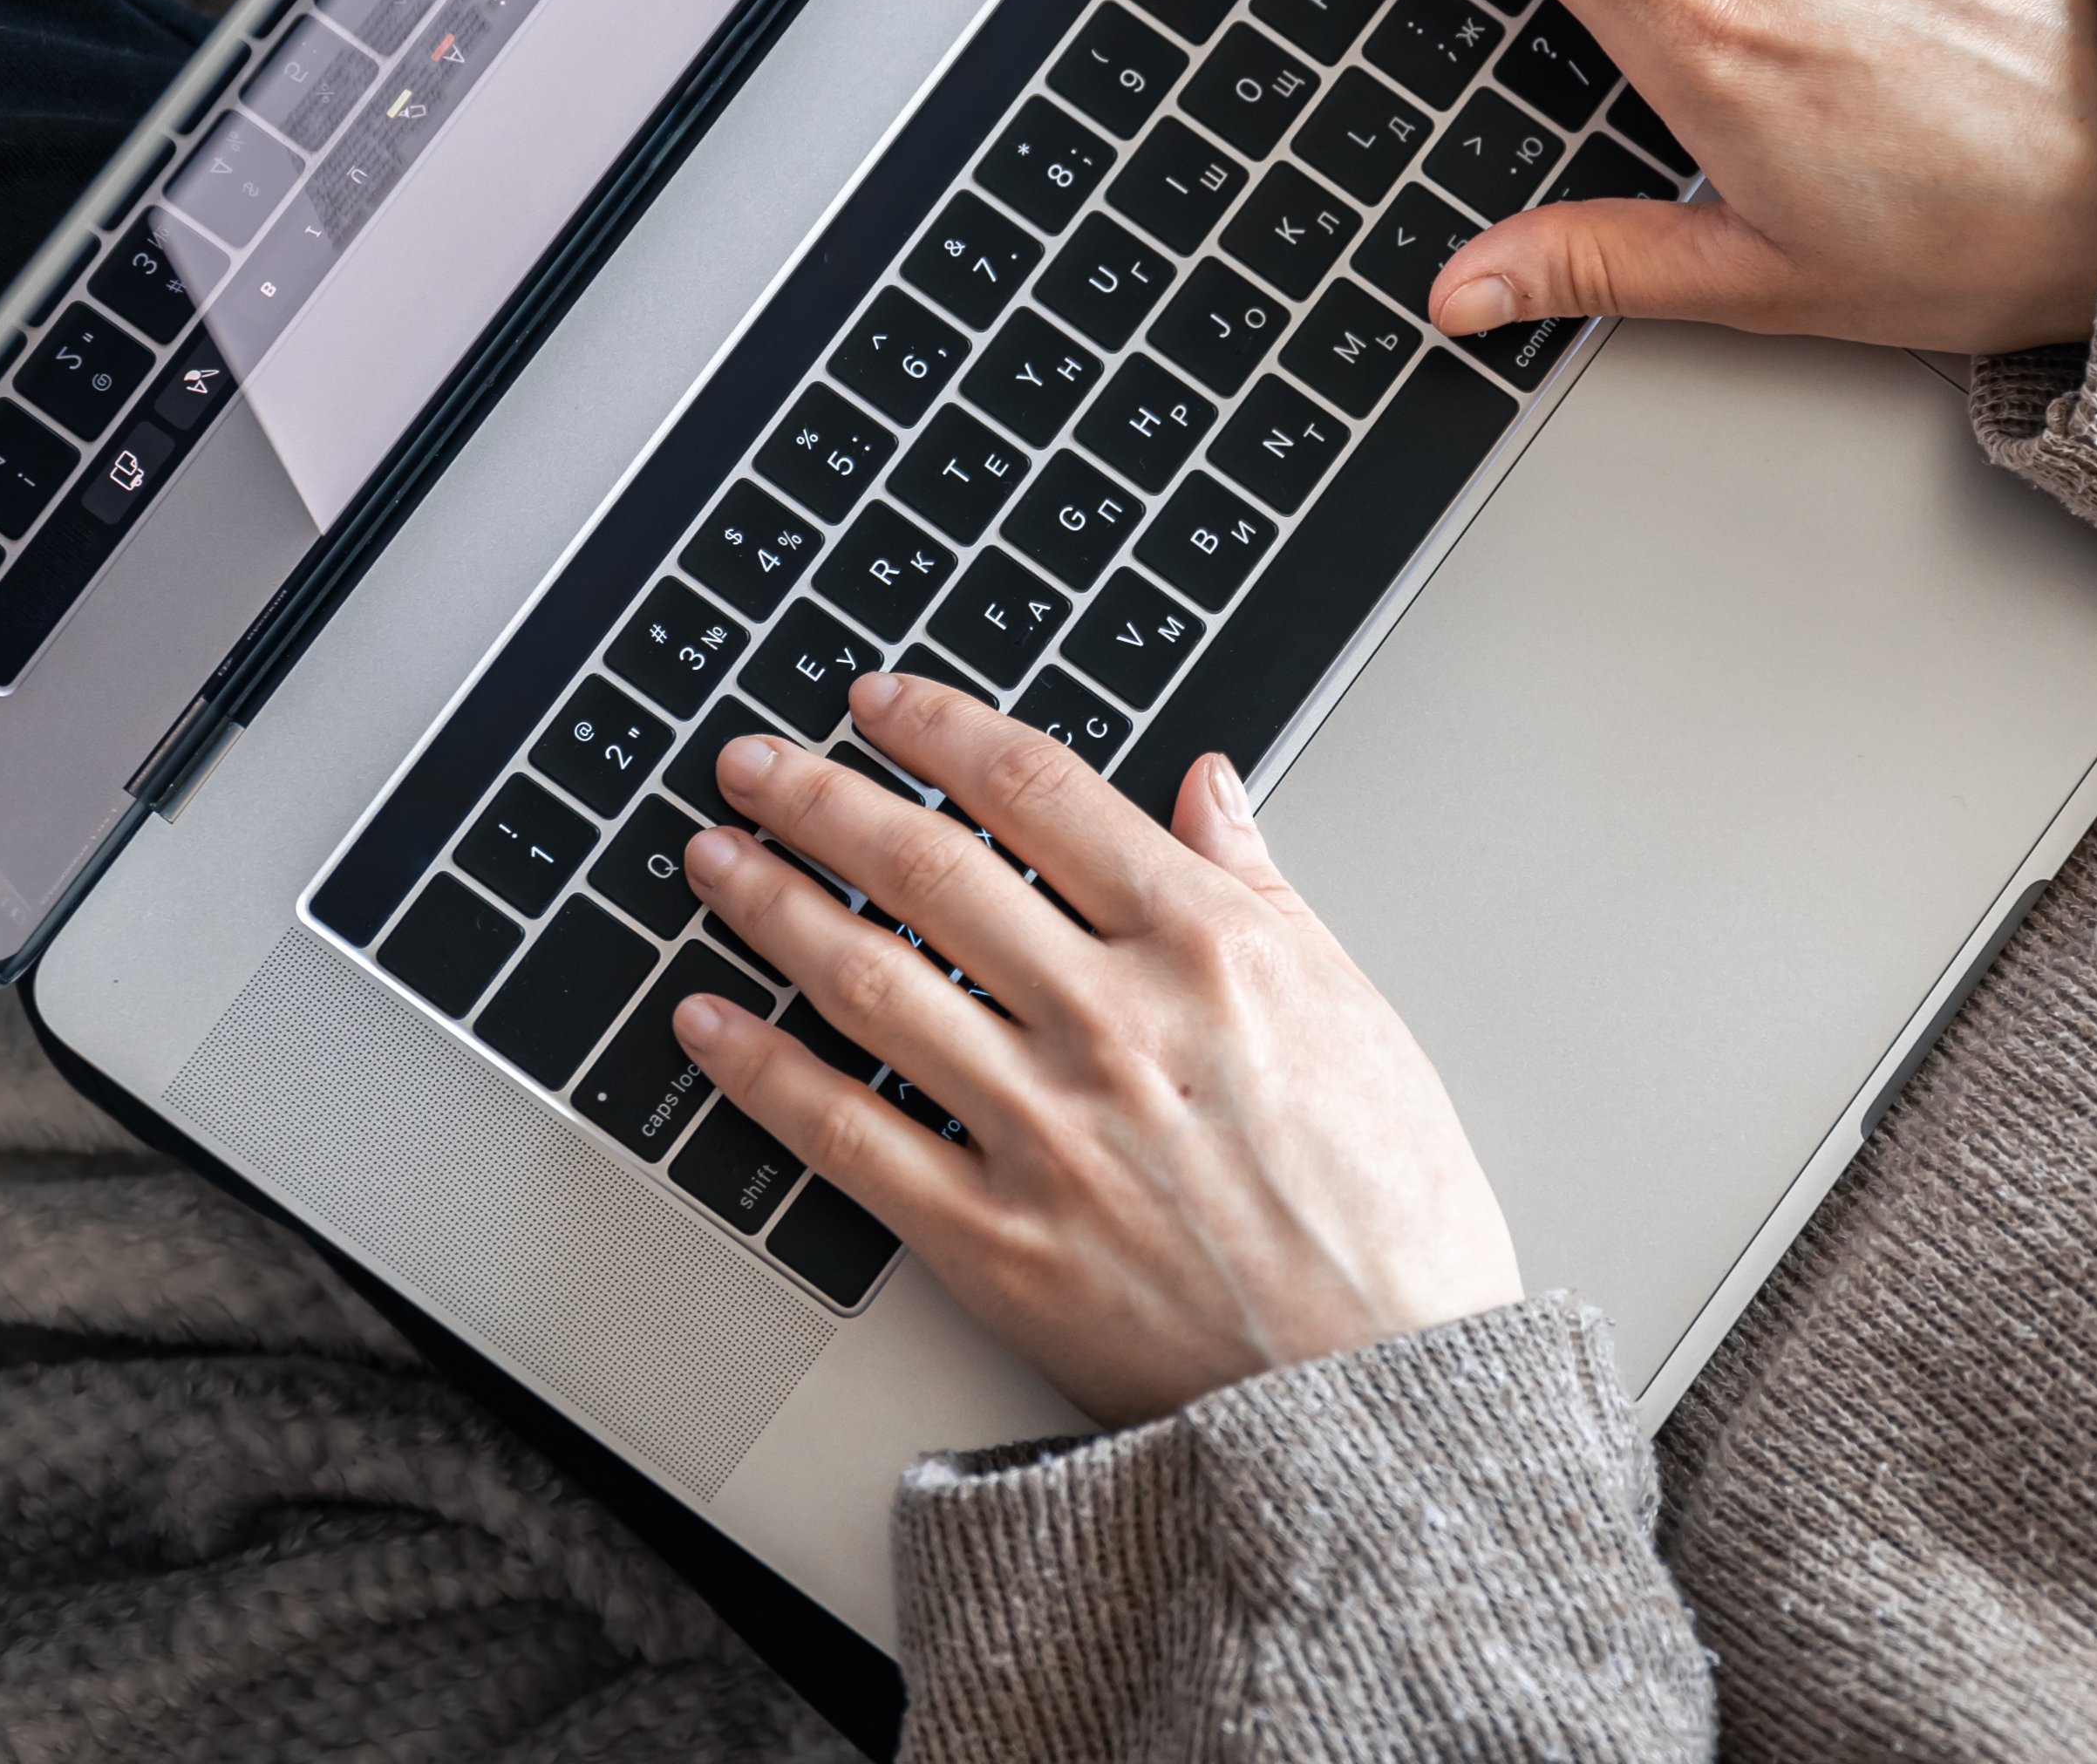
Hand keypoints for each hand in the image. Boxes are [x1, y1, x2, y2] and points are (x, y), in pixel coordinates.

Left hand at [672, 676, 1518, 1425]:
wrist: (1379, 1392)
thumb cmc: (1389, 1212)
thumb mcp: (1355, 1008)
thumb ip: (1262, 884)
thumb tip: (1208, 782)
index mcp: (1206, 946)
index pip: (1039, 791)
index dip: (939, 730)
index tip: (877, 705)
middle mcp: (1112, 1022)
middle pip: (929, 871)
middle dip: (822, 800)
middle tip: (754, 764)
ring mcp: (1044, 1130)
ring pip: (869, 984)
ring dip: (771, 907)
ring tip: (714, 859)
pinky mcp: (993, 1241)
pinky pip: (847, 1138)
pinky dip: (761, 1072)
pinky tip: (707, 1024)